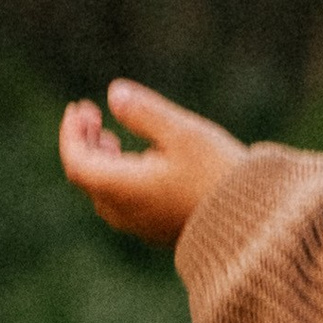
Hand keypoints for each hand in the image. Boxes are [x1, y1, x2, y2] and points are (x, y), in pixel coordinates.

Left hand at [58, 79, 243, 247]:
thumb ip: (145, 112)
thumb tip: (114, 93)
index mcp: (122, 188)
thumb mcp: (183, 133)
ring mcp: (140, 225)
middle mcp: (123, 211)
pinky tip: (137, 161)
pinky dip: (118, 176)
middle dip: (83, 142)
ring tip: (108, 137)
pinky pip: (123, 202)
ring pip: (103, 191)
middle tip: (90, 113)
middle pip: (86, 176)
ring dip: (100, 159)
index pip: (76, 162)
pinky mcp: (157, 230)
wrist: (252, 225)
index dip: (71, 133)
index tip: (80, 107)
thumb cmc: (217, 176)